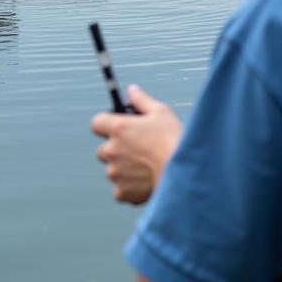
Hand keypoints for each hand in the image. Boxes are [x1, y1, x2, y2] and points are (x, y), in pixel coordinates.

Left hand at [90, 85, 182, 204]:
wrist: (185, 175)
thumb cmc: (174, 142)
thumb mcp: (161, 113)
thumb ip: (142, 100)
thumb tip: (132, 90)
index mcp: (118, 128)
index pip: (97, 123)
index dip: (106, 124)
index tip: (116, 128)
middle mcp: (112, 150)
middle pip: (103, 149)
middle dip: (116, 149)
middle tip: (137, 151)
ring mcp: (115, 172)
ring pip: (113, 170)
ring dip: (123, 169)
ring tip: (146, 168)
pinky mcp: (122, 191)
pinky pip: (120, 190)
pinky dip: (129, 188)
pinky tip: (145, 182)